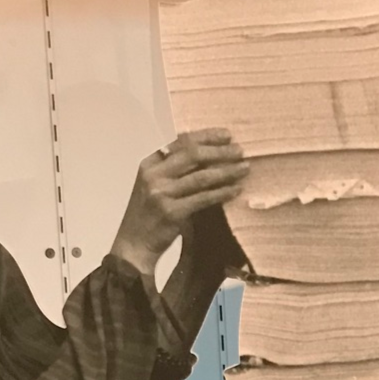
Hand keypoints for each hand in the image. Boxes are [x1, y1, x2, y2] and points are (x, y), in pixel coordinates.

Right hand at [110, 130, 248, 275]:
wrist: (134, 244)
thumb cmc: (149, 214)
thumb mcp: (155, 184)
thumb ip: (175, 170)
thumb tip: (208, 157)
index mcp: (150, 162)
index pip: (180, 141)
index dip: (206, 136)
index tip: (226, 135)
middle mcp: (154, 174)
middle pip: (192, 154)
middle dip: (219, 151)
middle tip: (240, 151)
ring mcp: (162, 193)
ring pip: (201, 176)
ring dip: (226, 171)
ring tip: (244, 168)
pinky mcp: (172, 213)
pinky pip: (203, 199)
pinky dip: (221, 193)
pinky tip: (235, 189)